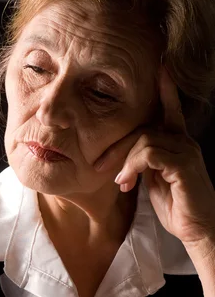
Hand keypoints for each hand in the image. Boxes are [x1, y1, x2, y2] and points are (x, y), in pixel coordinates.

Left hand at [94, 66, 214, 253]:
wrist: (197, 230)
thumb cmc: (177, 207)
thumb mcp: (155, 181)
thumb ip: (146, 163)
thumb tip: (127, 157)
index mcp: (177, 143)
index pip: (169, 110)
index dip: (164, 90)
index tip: (159, 67)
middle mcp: (184, 141)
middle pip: (144, 128)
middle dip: (117, 146)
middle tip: (99, 166)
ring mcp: (186, 151)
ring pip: (144, 139)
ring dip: (125, 161)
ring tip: (121, 182)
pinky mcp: (184, 165)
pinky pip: (149, 154)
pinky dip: (133, 167)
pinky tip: (128, 182)